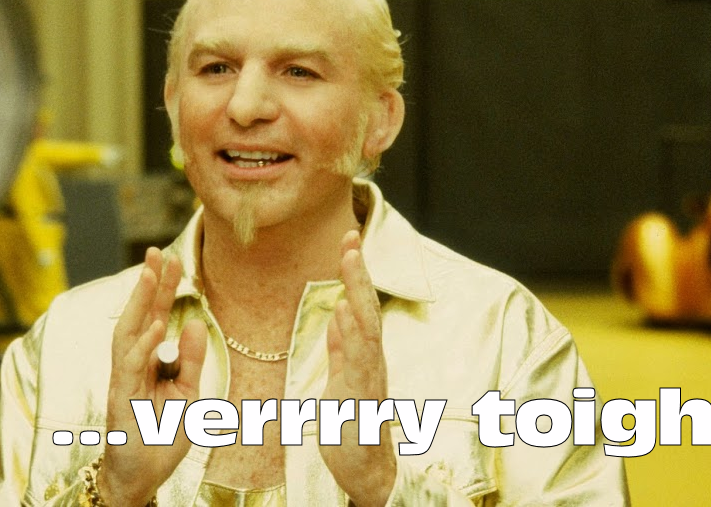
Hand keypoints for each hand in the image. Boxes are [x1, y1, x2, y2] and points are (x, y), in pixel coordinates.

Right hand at [99, 247, 207, 505]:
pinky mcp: (120, 398)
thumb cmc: (162, 435)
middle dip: (147, 284)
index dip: (162, 289)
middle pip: (137, 316)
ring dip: (139, 304)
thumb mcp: (188, 393)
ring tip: (151, 276)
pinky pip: (129, 366)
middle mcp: (132, 364)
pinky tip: (153, 326)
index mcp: (149, 361)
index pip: (154, 316)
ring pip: (126, 333)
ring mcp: (123, 380)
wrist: (143, 476)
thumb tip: (192, 322)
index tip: (172, 259)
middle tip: (156, 252)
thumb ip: (190, 360)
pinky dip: (141, 345)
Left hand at [321, 231, 395, 506]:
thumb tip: (338, 316)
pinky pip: (360, 360)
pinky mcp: (362, 396)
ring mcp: (370, 376)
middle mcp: (372, 360)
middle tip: (350, 237)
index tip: (347, 241)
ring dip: (358, 291)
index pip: (360, 305)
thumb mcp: (340, 381)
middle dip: (358, 271)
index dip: (354, 273)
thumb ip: (341, 351)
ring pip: (367, 325)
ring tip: (350, 259)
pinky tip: (346, 311)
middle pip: (367, 307)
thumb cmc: (353, 428)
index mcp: (364, 354)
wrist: (367, 472)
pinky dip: (353, 334)